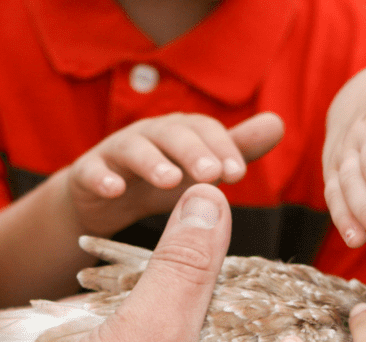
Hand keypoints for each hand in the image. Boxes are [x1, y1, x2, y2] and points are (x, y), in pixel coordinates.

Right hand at [59, 112, 283, 236]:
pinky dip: (102, 178)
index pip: (205, 131)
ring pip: (133, 149)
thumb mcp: (199, 167)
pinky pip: (92, 172)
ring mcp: (116, 153)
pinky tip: (115, 190)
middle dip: (193, 151)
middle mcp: (150, 136)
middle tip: (212, 174)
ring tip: (170, 180)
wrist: (100, 195)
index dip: (222, 147)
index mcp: (181, 133)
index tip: (238, 174)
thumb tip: (278, 123)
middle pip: (172, 134)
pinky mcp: (87, 174)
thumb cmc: (159, 179)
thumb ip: (236, 148)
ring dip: (152, 162)